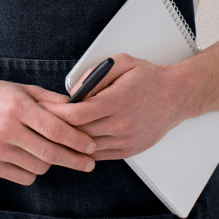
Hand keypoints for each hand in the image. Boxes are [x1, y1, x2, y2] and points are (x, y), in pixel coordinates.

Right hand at [0, 76, 96, 184]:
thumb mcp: (23, 90)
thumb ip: (51, 100)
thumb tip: (79, 109)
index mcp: (17, 107)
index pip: (56, 129)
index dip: (77, 140)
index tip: (92, 146)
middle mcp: (5, 128)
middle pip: (50, 152)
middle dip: (75, 159)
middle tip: (89, 163)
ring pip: (39, 167)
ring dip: (52, 163)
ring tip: (53, 153)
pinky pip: (24, 176)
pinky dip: (34, 171)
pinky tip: (33, 158)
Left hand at [39, 52, 188, 160]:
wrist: (176, 97)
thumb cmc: (148, 78)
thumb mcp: (122, 63)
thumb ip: (95, 75)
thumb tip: (74, 92)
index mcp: (118, 101)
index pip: (77, 115)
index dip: (56, 113)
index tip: (43, 108)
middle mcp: (122, 124)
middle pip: (78, 133)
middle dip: (57, 127)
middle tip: (41, 120)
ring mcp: (125, 140)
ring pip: (86, 147)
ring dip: (69, 140)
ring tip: (54, 131)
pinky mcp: (128, 151)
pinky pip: (98, 155)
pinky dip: (84, 148)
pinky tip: (75, 139)